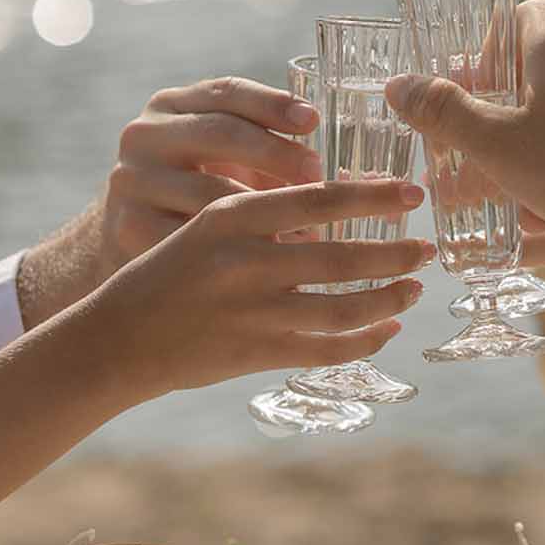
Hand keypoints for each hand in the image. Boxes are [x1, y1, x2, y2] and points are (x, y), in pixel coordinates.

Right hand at [16, 75, 323, 330]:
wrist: (124, 240)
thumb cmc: (194, 190)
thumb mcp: (217, 156)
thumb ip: (266, 147)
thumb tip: (359, 178)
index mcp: (170, 106)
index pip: (226, 92)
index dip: (273, 104)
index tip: (314, 120)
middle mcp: (144, 136)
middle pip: (220, 134)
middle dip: (277, 154)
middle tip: (320, 178)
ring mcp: (132, 182)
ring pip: (211, 194)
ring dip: (267, 213)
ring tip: (313, 231)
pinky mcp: (129, 228)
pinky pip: (196, 240)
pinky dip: (239, 252)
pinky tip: (276, 265)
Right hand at [98, 178, 435, 395]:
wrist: (119, 336)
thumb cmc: (169, 272)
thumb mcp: (208, 225)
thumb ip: (264, 213)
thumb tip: (336, 203)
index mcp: (232, 216)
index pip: (318, 198)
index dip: (373, 195)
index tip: (412, 191)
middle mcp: (245, 261)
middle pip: (342, 254)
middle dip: (395, 253)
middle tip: (426, 248)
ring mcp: (253, 312)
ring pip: (342, 306)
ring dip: (388, 298)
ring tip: (414, 288)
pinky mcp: (256, 353)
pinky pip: (326, 350)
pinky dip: (364, 341)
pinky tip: (386, 330)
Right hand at [385, 1, 544, 295]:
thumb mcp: (497, 146)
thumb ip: (445, 114)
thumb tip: (400, 87)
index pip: (520, 14)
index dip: (489, 49)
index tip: (474, 91)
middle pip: (543, 64)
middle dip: (510, 105)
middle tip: (486, 145)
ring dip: (543, 134)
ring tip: (520, 183)